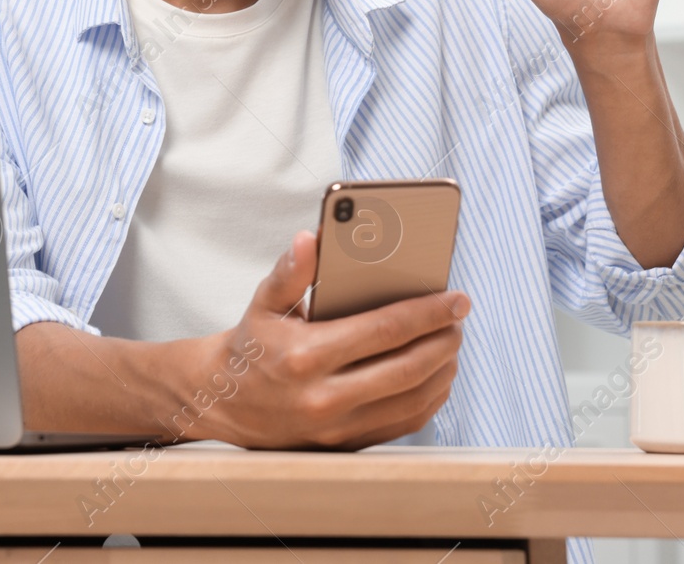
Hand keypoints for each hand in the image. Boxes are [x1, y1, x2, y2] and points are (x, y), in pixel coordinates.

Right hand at [193, 230, 469, 449]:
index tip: (455, 299)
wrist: (224, 403)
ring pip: (413, 401)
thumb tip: (310, 238)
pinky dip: (430, 400)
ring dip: (443, 370)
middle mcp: (324, 396)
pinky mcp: (346, 445)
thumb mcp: (264, 302)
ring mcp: (337, 427)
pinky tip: (436, 376)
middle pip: (409, 368)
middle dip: (444, 340)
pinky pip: (403, 425)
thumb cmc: (252, 346)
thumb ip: (290, 271)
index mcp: (306, 355)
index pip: (385, 330)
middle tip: (459, 319)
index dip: (428, 313)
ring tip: (451, 343)